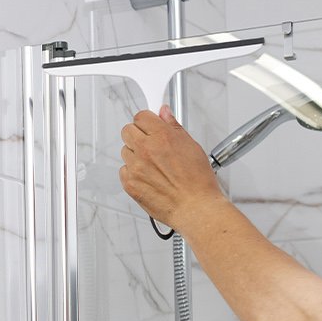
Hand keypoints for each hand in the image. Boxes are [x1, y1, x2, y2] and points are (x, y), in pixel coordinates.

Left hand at [119, 107, 229, 233]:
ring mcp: (135, 167)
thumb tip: (164, 113)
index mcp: (162, 137)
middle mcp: (145, 150)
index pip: (141, 116)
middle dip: (137, 134)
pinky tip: (149, 177)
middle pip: (127, 131)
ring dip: (135, 154)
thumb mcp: (191, 146)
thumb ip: (173, 127)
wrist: (194, 207)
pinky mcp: (129, 183)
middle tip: (149, 143)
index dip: (146, 121)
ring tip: (153, 165)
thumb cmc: (197, 181)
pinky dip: (133, 172)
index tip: (150, 125)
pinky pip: (124, 170)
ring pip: (125, 151)